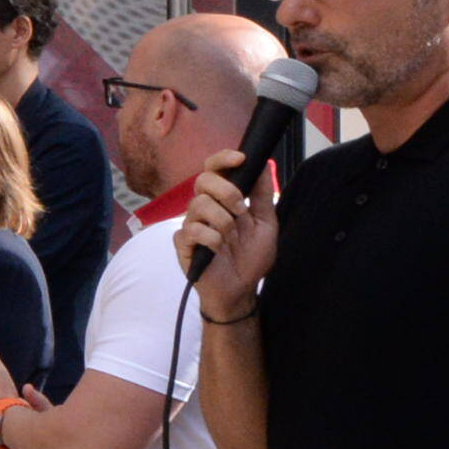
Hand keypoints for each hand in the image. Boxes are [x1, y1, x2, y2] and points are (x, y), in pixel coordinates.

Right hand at [180, 147, 276, 320]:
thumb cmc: (251, 257)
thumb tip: (264, 165)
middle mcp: (203, 208)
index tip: (240, 158)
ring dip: (223, 221)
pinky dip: (212, 240)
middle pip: (203, 180)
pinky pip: (192, 230)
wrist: (241, 290)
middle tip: (240, 211)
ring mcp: (191, 224)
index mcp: (221, 200)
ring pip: (199, 205)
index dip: (223, 159)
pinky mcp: (182, 243)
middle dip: (227, 192)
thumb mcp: (265, 223)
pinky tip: (219, 250)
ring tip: (232, 238)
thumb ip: (262, 195)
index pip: (214, 169)